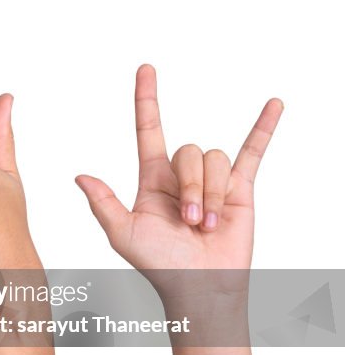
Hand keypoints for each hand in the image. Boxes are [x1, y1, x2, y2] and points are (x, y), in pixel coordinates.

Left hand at [75, 65, 283, 271]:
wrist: (198, 285)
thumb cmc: (159, 264)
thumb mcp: (122, 234)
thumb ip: (103, 203)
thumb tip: (80, 177)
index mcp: (152, 179)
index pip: (149, 129)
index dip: (147, 100)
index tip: (146, 69)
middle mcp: (181, 176)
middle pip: (188, 152)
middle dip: (191, 187)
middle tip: (188, 222)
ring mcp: (211, 181)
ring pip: (214, 161)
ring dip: (212, 195)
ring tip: (206, 225)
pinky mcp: (239, 189)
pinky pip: (252, 151)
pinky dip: (263, 128)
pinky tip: (273, 105)